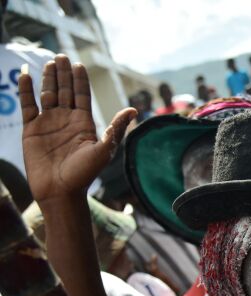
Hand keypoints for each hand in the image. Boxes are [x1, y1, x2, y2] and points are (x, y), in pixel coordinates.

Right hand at [20, 54, 135, 203]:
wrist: (60, 191)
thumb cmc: (84, 174)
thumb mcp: (103, 150)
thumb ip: (115, 129)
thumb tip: (133, 110)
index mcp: (84, 123)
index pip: (81, 96)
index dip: (80, 81)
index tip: (78, 65)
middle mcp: (66, 120)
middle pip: (64, 91)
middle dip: (63, 74)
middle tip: (62, 56)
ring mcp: (48, 123)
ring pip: (47, 94)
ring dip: (48, 78)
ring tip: (49, 62)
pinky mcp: (31, 130)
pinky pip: (28, 105)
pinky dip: (26, 90)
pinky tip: (27, 75)